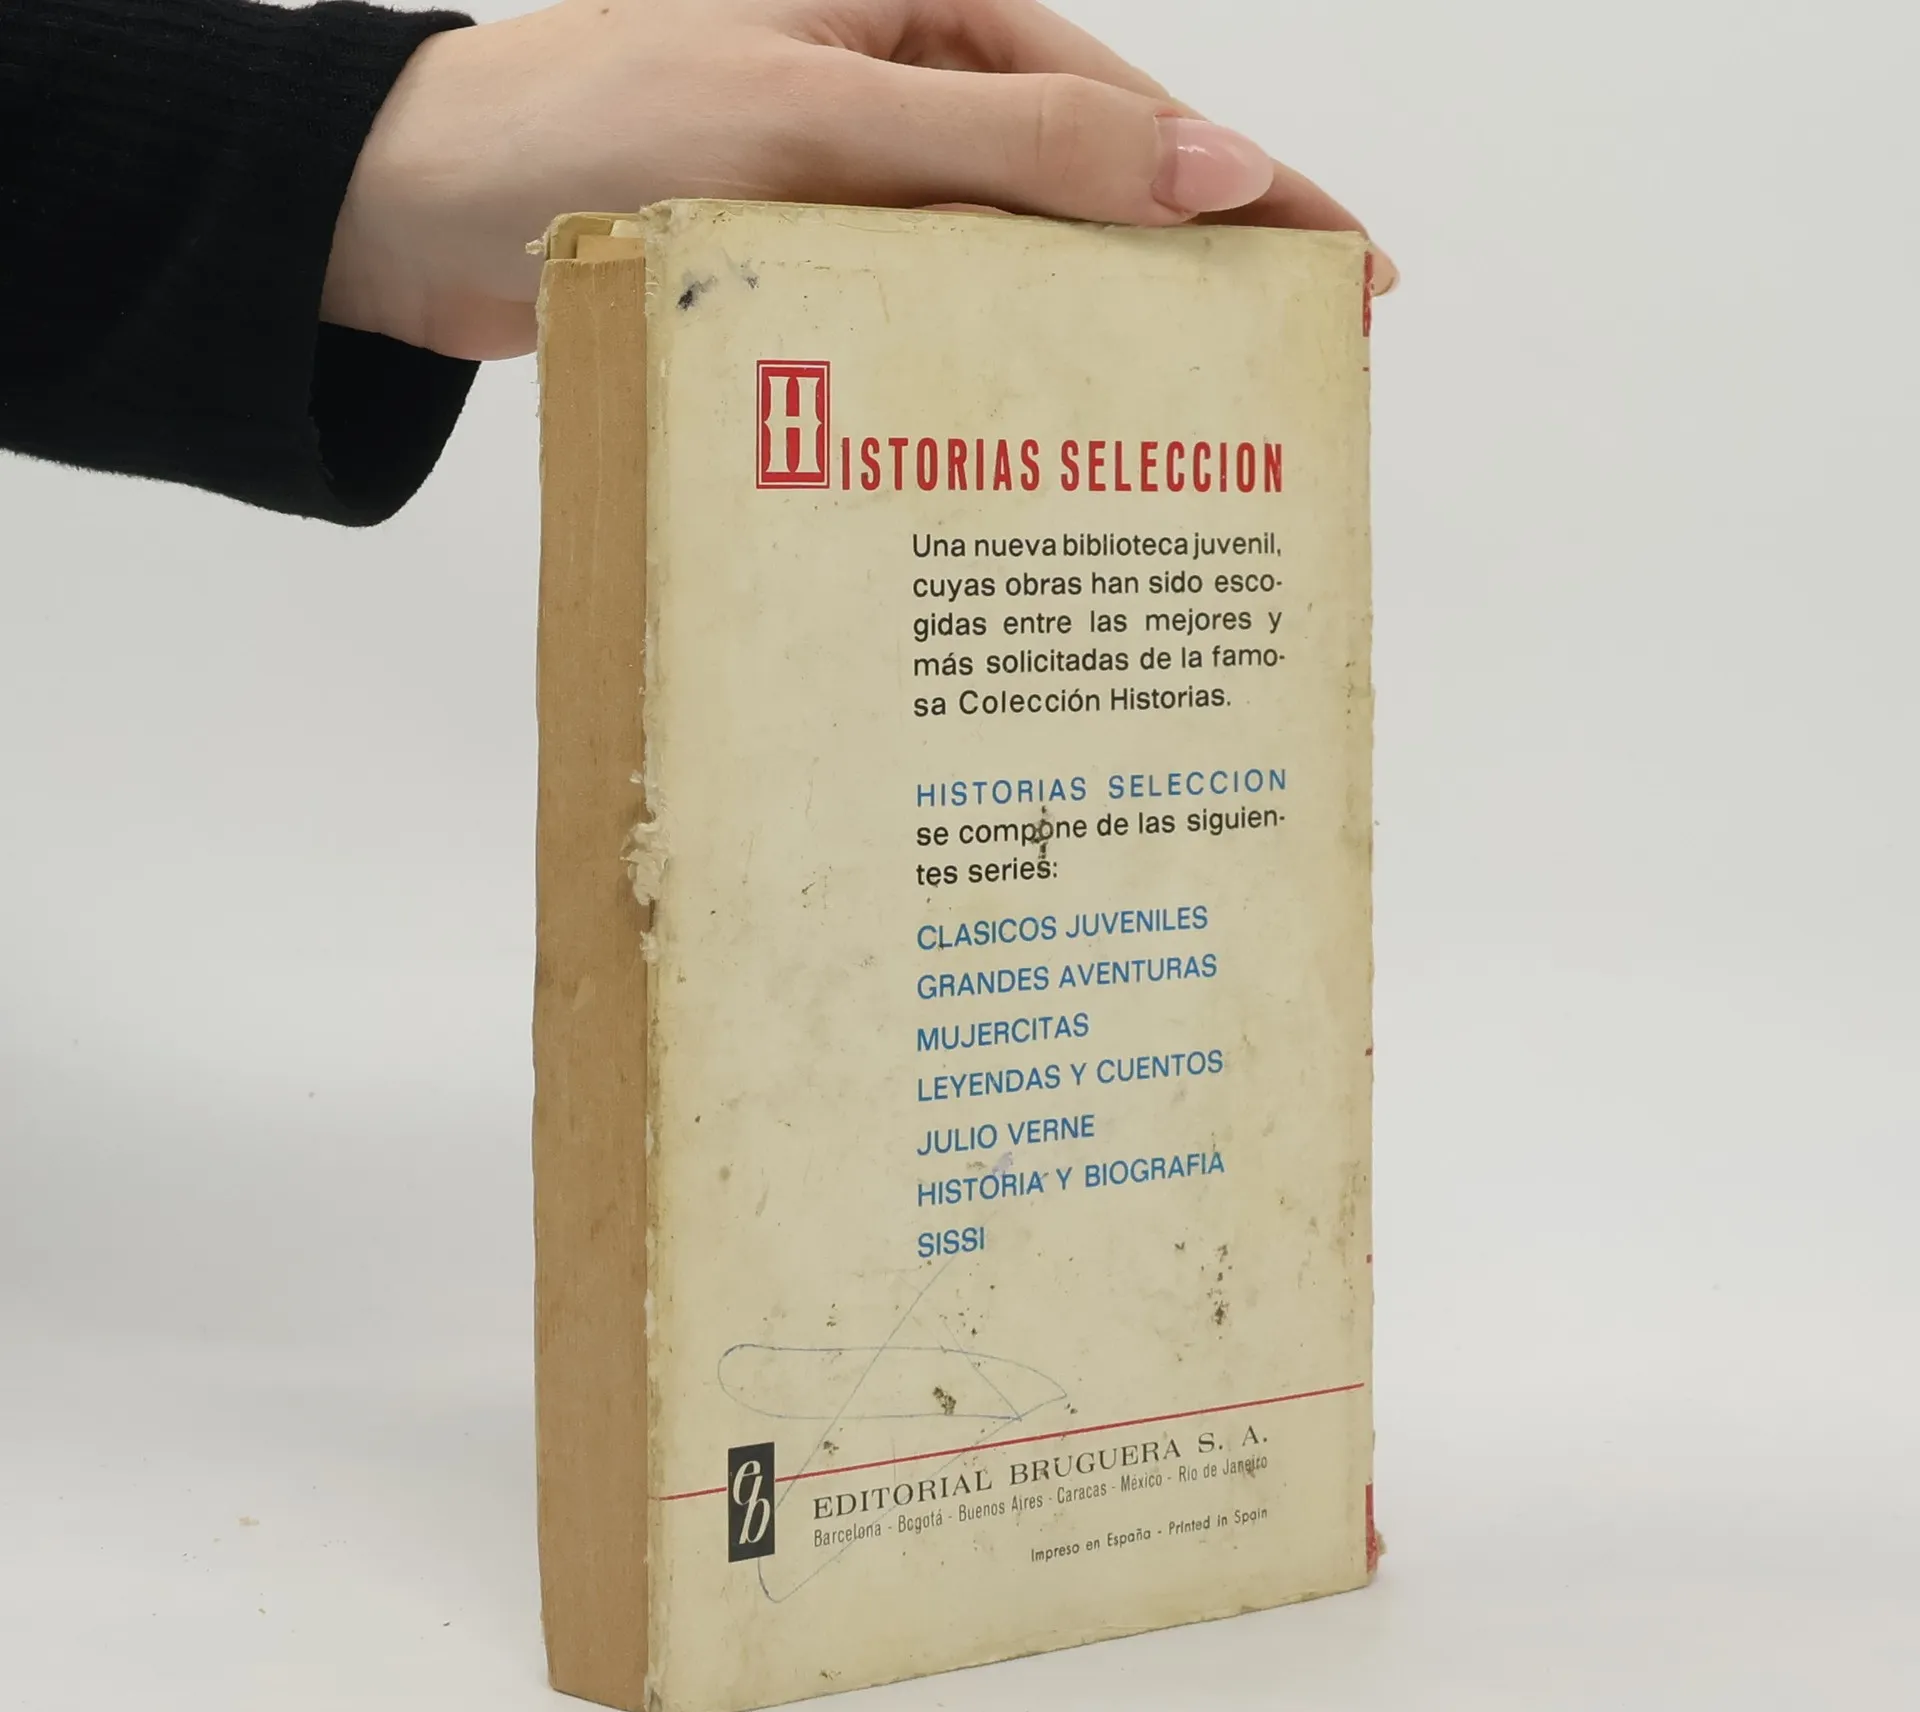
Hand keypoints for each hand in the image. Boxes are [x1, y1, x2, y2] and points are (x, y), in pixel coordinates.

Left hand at [323, 0, 1394, 360]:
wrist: (420, 215)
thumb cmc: (592, 129)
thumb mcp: (820, 122)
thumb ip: (1014, 147)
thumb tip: (1209, 170)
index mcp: (924, 3)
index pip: (1129, 105)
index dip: (1249, 191)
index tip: (1349, 276)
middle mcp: (905, 81)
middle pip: (1095, 179)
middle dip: (1199, 270)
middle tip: (1298, 370)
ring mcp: (864, 173)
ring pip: (1022, 254)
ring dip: (1099, 331)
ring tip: (1194, 421)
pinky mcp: (817, 256)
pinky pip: (939, 304)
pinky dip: (994, 362)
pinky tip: (1043, 424)